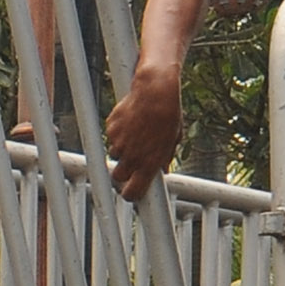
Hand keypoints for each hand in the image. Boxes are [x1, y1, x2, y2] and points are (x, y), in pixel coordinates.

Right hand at [105, 61, 184, 199]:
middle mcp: (132, 156)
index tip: (132, 192)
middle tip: (131, 163)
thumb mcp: (173, 139)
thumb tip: (162, 170)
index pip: (132, 192)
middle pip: (118, 176)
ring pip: (115, 154)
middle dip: (123, 172)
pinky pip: (112, 136)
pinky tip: (131, 121)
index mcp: (149, 163)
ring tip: (136, 134)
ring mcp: (119, 143)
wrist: (156, 91)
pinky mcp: (111, 129)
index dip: (131, 194)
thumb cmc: (168, 114)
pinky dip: (119, 133)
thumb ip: (165, 157)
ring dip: (123, 150)